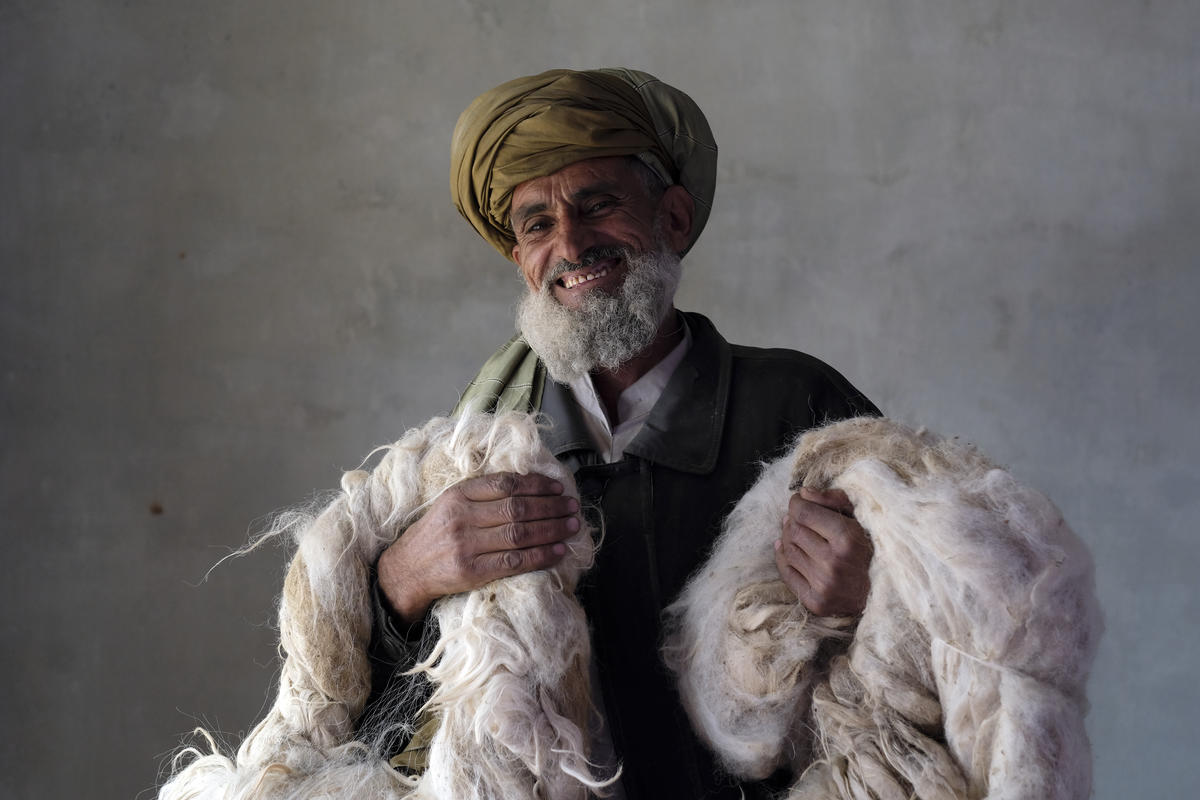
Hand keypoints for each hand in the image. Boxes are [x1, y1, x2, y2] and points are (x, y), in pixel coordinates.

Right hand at [376, 472, 579, 624]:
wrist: (406, 570)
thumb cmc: (436, 534)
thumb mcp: (451, 504)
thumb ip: (482, 494)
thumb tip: (528, 487)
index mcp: (458, 494)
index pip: (506, 484)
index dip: (536, 485)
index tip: (558, 487)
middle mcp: (462, 517)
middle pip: (517, 508)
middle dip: (551, 506)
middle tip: (573, 507)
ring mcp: (466, 545)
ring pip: (519, 533)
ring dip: (551, 529)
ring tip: (572, 526)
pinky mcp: (471, 571)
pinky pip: (514, 561)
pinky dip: (540, 556)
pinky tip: (558, 551)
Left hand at [775, 487, 871, 616]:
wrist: (881, 594)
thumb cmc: (870, 549)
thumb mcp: (860, 518)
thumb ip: (834, 500)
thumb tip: (804, 493)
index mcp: (847, 538)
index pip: (804, 513)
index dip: (797, 503)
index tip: (799, 501)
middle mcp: (833, 563)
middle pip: (794, 530)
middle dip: (793, 519)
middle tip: (799, 517)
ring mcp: (823, 585)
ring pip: (789, 550)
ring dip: (788, 537)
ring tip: (797, 532)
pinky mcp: (816, 602)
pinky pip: (786, 573)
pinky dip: (783, 557)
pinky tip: (787, 548)